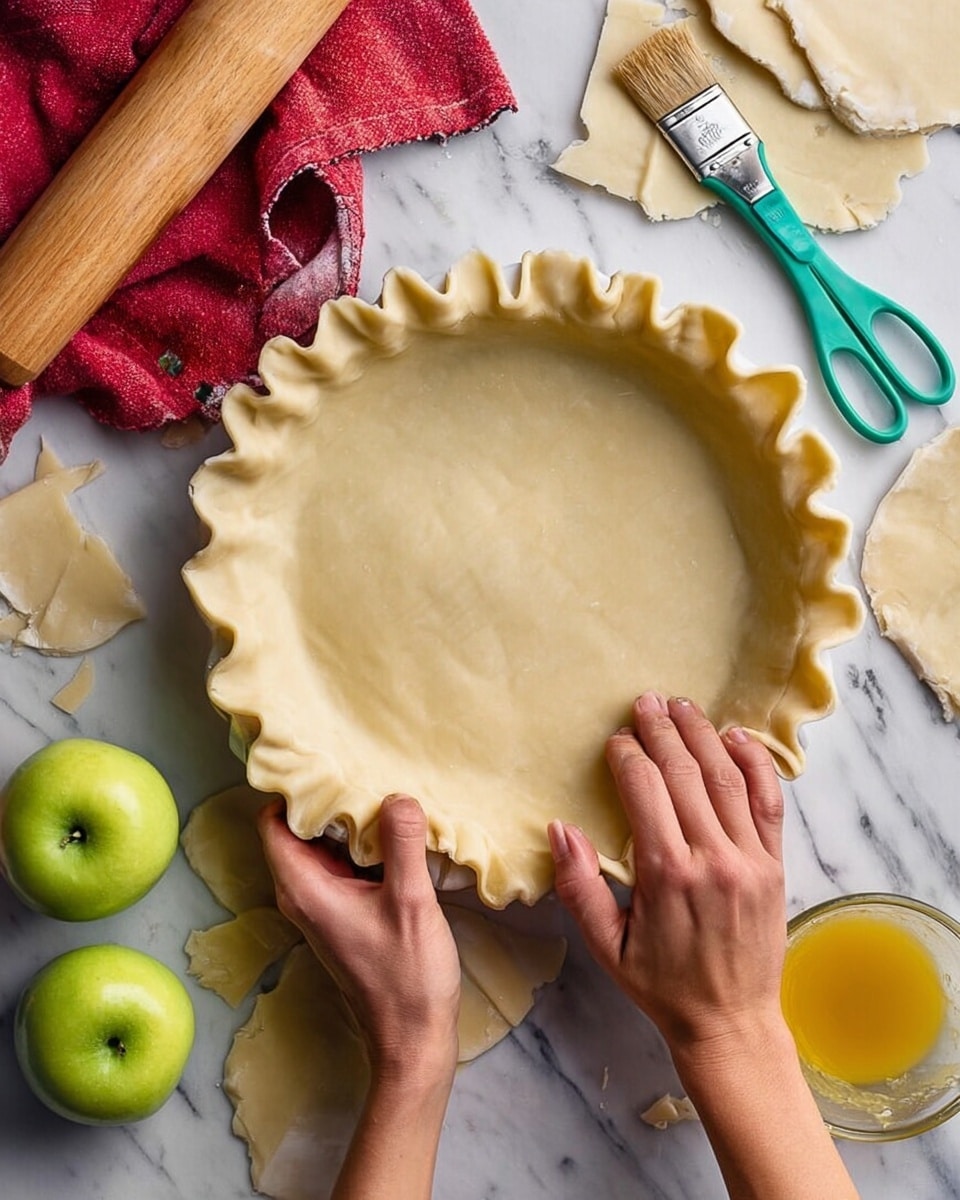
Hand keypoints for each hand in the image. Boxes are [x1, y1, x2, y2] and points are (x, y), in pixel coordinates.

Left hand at [258, 793, 460, 1084]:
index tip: (325, 761)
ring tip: (384, 790)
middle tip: (363, 767)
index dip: (292, 789)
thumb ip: (401, 845)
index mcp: (305, 889)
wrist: (413, 1039)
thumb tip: (397, 795)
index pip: (273, 822)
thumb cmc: (407, 978)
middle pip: (298, 829)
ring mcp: (324, 906)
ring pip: (323, 847)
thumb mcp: (410, 903)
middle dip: (326, 799)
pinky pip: (343, 865)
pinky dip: (362, 846)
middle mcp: (304, 895)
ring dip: (348, 823)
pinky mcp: (346, 914)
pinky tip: (396, 832)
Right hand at [548, 691, 785, 1057]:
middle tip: (645, 701)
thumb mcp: (605, 946)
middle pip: (684, 773)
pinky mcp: (775, 866)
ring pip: (727, 777)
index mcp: (667, 875)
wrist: (730, 1023)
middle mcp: (713, 858)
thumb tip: (559, 829)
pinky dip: (755, 763)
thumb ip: (579, 886)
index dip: (628, 755)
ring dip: (703, 734)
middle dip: (662, 730)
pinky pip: (769, 802)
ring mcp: (750, 860)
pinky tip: (735, 737)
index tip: (616, 740)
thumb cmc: (661, 986)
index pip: (645, 790)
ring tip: (682, 706)